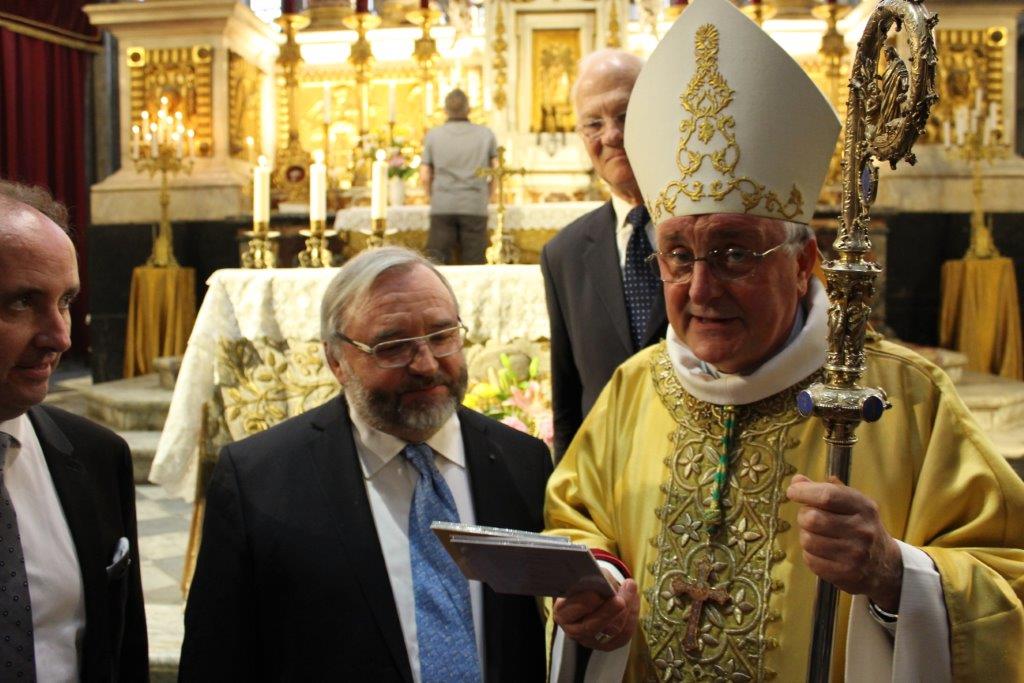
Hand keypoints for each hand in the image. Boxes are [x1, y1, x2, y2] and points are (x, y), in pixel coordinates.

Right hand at [553, 575, 638, 650]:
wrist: (594, 595)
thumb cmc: (588, 583)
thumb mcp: (586, 576)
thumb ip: (594, 579)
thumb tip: (605, 582)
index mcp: (562, 612)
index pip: (571, 610)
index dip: (584, 602)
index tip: (597, 592)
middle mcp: (573, 630)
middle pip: (591, 626)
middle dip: (608, 611)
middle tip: (620, 599)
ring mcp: (590, 640)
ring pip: (611, 631)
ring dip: (625, 610)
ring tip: (631, 589)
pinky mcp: (607, 645)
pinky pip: (623, 635)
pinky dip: (632, 616)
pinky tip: (634, 600)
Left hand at [787, 474, 902, 611]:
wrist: (884, 564)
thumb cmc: (860, 527)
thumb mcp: (851, 503)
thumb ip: (825, 490)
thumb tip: (797, 480)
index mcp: (863, 507)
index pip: (828, 496)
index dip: (805, 492)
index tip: (792, 491)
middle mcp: (862, 530)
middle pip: (812, 518)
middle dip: (803, 516)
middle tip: (808, 517)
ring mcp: (855, 554)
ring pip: (808, 540)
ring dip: (805, 536)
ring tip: (816, 535)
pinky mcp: (846, 574)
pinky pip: (811, 560)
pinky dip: (810, 555)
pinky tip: (821, 552)